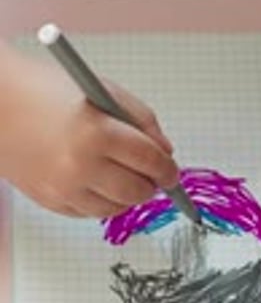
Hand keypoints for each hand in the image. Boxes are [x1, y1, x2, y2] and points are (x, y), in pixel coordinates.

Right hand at [0, 54, 176, 217]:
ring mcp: (62, 187)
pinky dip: (101, 201)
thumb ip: (141, 120)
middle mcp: (80, 165)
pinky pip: (88, 213)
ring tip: (125, 175)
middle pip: (137, 191)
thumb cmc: (46, 89)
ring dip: (127, 195)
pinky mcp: (48, 200)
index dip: (168, 169)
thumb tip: (165, 152)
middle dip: (152, 184)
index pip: (151, 162)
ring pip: (114, 209)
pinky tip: (98, 180)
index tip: (172, 170)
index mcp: (98, 132)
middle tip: (153, 174)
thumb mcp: (103, 91)